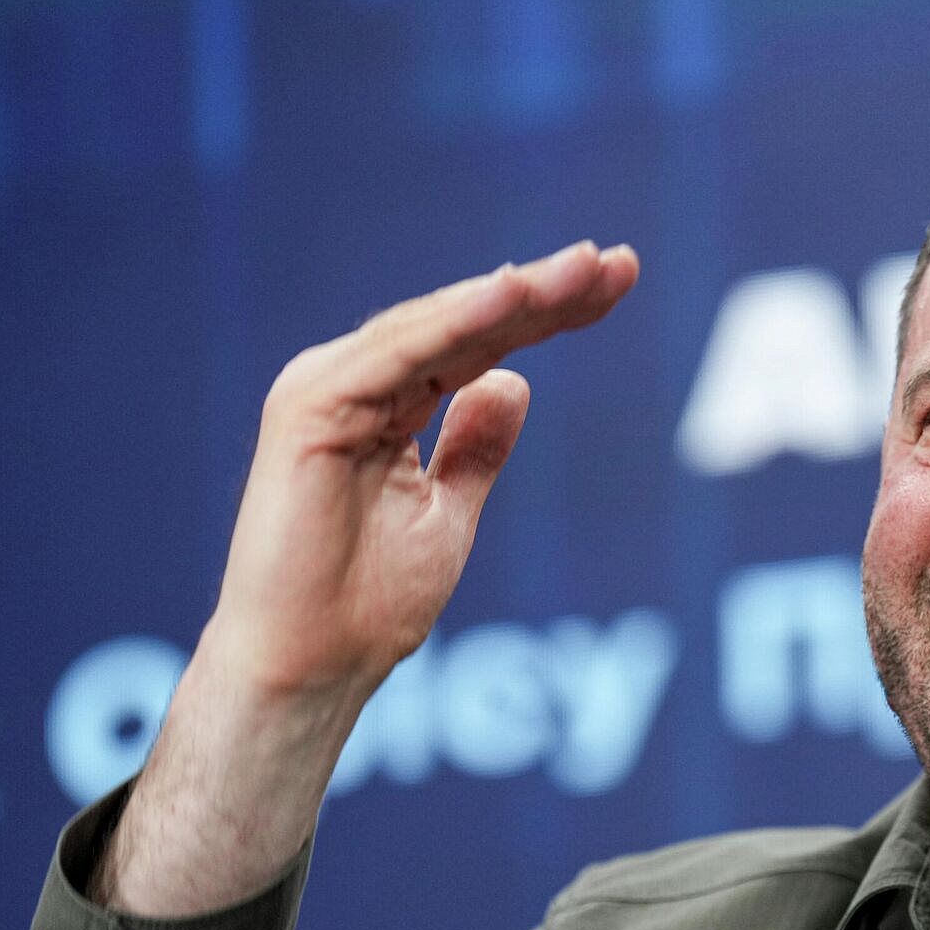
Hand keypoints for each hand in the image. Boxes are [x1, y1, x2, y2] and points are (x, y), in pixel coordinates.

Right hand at [212, 240, 637, 703]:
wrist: (311, 668)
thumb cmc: (367, 605)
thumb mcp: (448, 514)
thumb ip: (475, 448)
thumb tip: (516, 381)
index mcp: (387, 403)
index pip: (480, 342)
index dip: (549, 310)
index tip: (619, 279)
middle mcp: (355, 383)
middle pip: (464, 322)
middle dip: (545, 290)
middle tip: (615, 261)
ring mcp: (329, 389)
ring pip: (438, 325)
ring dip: (514, 292)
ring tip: (582, 267)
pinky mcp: (310, 407)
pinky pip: (399, 352)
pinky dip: (458, 320)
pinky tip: (514, 292)